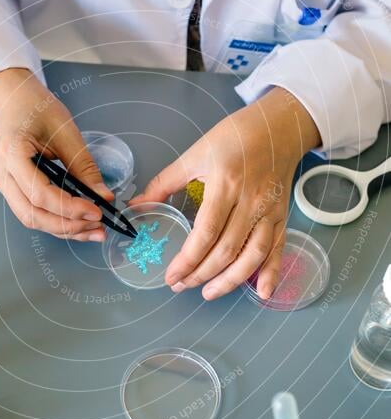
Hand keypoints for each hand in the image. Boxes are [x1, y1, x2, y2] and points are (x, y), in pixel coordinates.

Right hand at [0, 67, 112, 240]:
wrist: (14, 101)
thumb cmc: (37, 108)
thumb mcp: (66, 132)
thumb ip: (84, 167)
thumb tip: (103, 196)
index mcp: (12, 152)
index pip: (40, 193)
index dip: (69, 208)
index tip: (96, 211)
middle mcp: (0, 172)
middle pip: (32, 214)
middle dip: (67, 225)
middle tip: (97, 227)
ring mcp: (1, 182)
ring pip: (30, 218)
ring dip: (62, 228)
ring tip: (91, 230)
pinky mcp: (9, 188)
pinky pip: (31, 212)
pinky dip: (55, 220)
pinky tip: (77, 223)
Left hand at [131, 88, 320, 299]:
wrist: (279, 126)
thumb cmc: (234, 136)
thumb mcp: (195, 153)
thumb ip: (165, 182)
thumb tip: (137, 205)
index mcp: (225, 184)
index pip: (205, 232)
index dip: (188, 259)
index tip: (171, 276)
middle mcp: (250, 201)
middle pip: (226, 249)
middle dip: (202, 274)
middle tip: (182, 286)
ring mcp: (269, 210)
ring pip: (252, 255)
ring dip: (230, 280)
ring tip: (209, 293)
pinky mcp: (282, 215)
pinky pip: (277, 248)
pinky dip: (271, 272)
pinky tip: (261, 292)